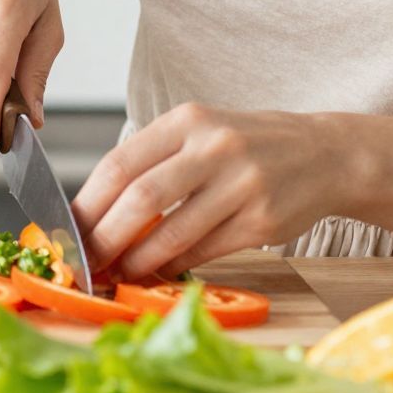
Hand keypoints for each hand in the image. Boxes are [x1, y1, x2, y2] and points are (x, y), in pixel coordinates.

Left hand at [72, 102, 339, 276]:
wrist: (324, 154)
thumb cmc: (247, 146)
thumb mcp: (200, 133)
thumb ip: (154, 163)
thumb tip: (98, 212)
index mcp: (188, 120)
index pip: (121, 162)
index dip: (88, 201)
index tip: (68, 228)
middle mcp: (214, 147)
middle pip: (141, 196)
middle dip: (104, 236)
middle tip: (86, 260)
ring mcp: (242, 184)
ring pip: (173, 230)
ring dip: (138, 258)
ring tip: (118, 271)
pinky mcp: (264, 220)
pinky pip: (206, 250)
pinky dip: (176, 264)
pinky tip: (160, 270)